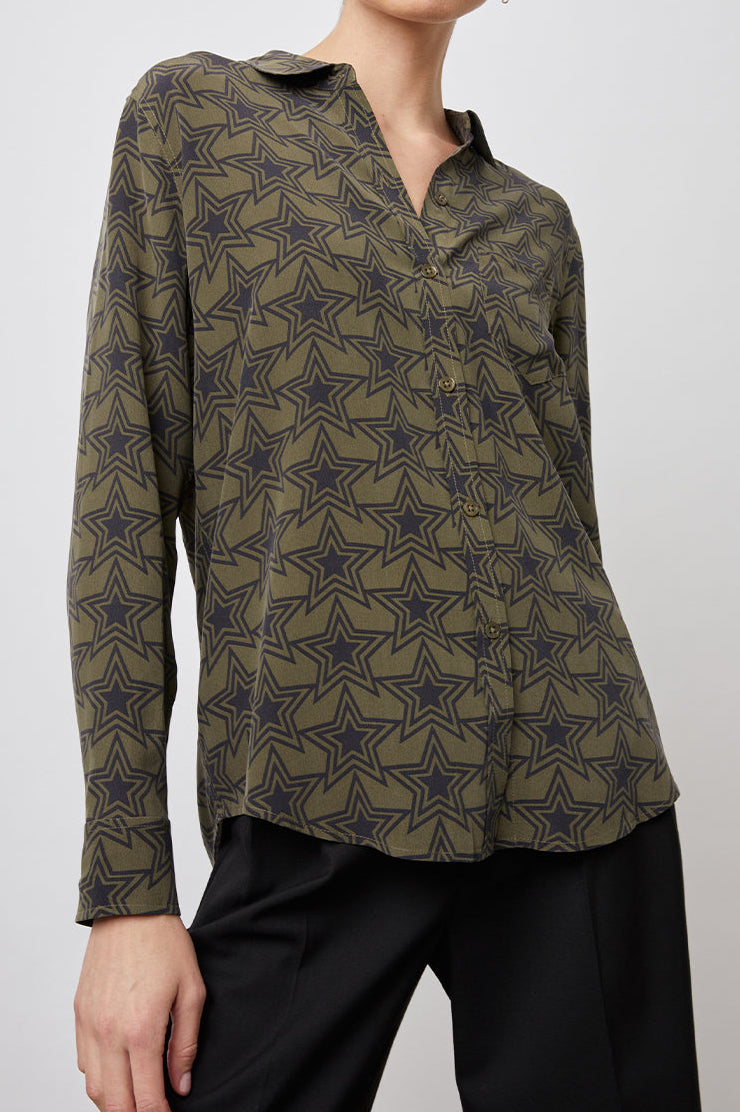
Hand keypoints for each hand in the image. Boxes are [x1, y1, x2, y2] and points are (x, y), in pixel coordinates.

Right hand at [74, 913, 206, 1109]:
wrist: (130, 909)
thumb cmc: (166, 944)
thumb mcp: (192, 991)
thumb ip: (186, 1043)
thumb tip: (181, 1085)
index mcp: (142, 1031)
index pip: (145, 1099)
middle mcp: (109, 1034)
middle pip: (115, 1102)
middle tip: (154, 1110)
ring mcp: (90, 1025)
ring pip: (94, 1087)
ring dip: (114, 1101)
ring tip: (136, 1097)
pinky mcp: (79, 1014)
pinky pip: (83, 1062)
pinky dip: (99, 1076)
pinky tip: (118, 1070)